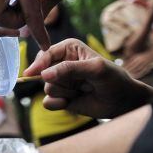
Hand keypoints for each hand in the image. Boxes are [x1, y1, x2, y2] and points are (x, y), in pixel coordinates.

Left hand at [0, 0, 108, 49]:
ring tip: (37, 19)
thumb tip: (24, 34)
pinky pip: (24, 15)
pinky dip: (37, 31)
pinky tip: (45, 41)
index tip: (20, 27)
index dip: (1, 23)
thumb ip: (31, 11)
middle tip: (23, 31)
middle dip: (3, 28)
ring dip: (14, 26)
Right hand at [24, 39, 152, 118]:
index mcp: (68, 49)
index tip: (31, 74)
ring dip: (66, 92)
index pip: (47, 54)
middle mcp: (61, 64)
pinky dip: (59, 104)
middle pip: (43, 72)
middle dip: (59, 80)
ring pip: (47, 88)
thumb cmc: (113, 79)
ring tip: (82, 90)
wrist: (121, 101)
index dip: (39, 64)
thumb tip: (44, 74)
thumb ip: (70, 68)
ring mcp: (59, 82)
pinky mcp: (59, 98)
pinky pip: (48, 102)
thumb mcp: (96, 69)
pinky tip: (72, 101)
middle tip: (80, 81)